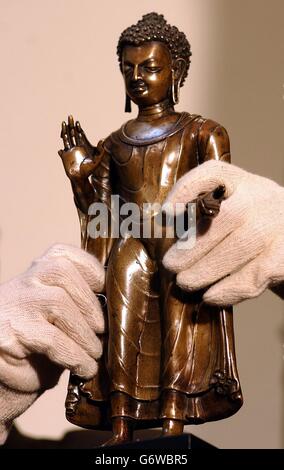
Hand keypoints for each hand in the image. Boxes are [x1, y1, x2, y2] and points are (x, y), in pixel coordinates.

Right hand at [0, 244, 104, 442]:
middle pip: (61, 272)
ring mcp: (14, 306)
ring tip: (95, 353)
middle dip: (90, 304)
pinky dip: (75, 355)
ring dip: (84, 333)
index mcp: (36, 274)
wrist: (7, 379)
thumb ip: (81, 305)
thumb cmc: (40, 348)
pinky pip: (51, 339)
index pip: (63, 254)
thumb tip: (118, 306)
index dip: (90, 268)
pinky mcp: (8, 334)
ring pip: (57, 302)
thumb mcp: (62, 320)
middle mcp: (22, 283)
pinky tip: (84, 368)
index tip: (106, 290)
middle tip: (102, 331)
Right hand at [58, 115, 102, 180]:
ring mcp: (69, 151)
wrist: (80, 178)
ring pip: (66, 139)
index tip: (78, 122)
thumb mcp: (97, 160)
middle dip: (71, 125)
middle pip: (72, 134)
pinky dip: (61, 145)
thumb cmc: (88, 171)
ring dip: (64, 131)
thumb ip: (100, 151)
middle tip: (70, 116)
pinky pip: (62, 150)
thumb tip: (102, 140)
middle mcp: (75, 147)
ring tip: (63, 123)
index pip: (79, 135)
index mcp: (82, 147)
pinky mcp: (65, 157)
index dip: (78, 128)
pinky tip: (60, 140)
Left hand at [162, 160, 283, 305]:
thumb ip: (201, 214)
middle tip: (171, 264)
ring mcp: (277, 226)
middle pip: (227, 218)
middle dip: (193, 246)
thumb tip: (163, 236)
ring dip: (205, 271)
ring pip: (239, 249)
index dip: (187, 190)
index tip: (166, 213)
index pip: (214, 174)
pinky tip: (209, 296)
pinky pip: (253, 276)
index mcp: (241, 181)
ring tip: (184, 282)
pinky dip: (227, 290)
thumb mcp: (230, 206)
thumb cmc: (248, 225)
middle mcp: (262, 198)